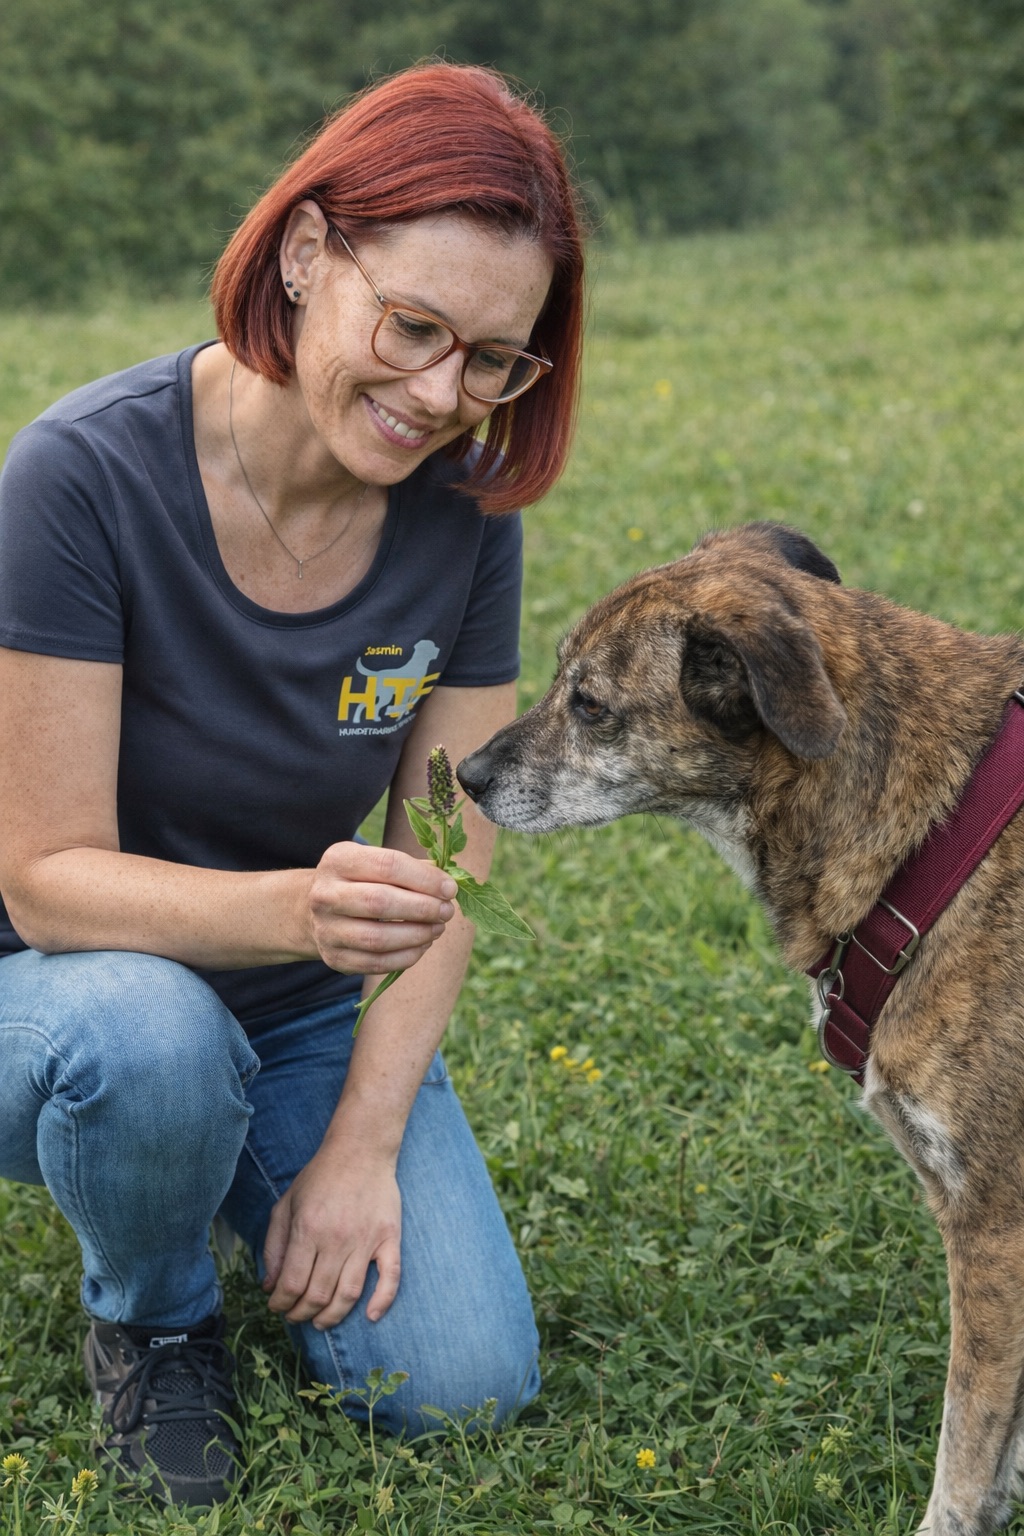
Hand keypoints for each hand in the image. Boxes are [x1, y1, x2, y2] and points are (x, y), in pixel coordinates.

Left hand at [262, 1147, 401, 1327]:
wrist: (361, 1150)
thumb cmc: (319, 1177)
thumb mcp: (286, 1204)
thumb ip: (274, 1245)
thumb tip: (269, 1285)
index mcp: (308, 1229)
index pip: (290, 1284)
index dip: (280, 1303)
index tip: (277, 1305)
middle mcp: (336, 1238)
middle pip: (317, 1295)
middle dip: (301, 1314)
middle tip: (296, 1316)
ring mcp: (366, 1239)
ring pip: (348, 1294)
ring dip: (331, 1317)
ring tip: (320, 1322)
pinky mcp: (389, 1238)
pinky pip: (390, 1277)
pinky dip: (382, 1301)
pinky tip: (369, 1316)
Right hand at [308, 841, 456, 974]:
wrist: (317, 910)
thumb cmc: (360, 880)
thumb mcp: (375, 861)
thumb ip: (411, 868)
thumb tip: (449, 883)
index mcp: (338, 860)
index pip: (388, 866)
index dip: (425, 878)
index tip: (450, 888)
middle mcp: (325, 894)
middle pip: (380, 902)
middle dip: (423, 908)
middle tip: (447, 911)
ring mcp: (326, 929)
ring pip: (378, 938)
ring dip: (417, 935)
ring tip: (438, 928)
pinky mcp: (334, 957)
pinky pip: (376, 963)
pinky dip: (407, 956)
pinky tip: (423, 945)